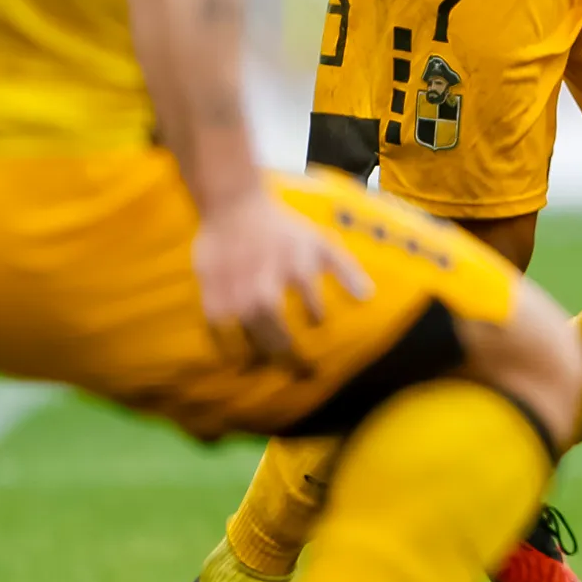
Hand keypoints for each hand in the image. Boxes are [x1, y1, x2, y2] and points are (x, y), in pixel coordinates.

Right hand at [193, 192, 370, 370]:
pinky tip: (234, 357)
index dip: (317, 321)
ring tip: (264, 370)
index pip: (312, 304)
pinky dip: (225, 343)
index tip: (321, 336)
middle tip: (299, 373)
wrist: (235, 208)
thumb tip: (369, 297)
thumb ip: (346, 269)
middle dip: (287, 351)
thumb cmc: (284, 230)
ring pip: (245, 329)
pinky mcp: (212, 289)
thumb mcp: (321, 242)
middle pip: (274, 323)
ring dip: (256, 353)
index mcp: (297, 264)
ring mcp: (236, 285)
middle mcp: (266, 278)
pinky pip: (217, 325)